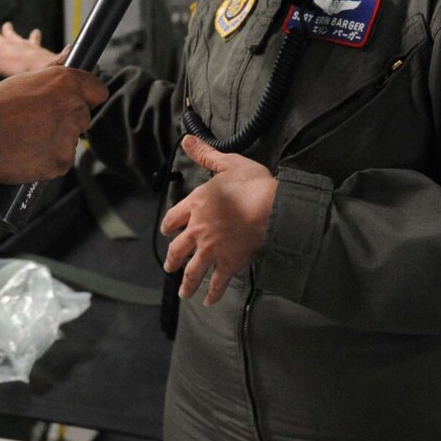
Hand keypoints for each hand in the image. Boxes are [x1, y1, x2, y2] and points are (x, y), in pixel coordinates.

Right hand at [0, 22, 64, 77]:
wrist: (47, 69)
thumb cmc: (21, 68)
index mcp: (7, 47)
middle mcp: (21, 46)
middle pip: (13, 36)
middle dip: (8, 32)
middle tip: (7, 25)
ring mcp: (35, 50)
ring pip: (31, 41)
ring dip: (31, 37)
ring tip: (35, 32)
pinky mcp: (47, 57)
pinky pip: (48, 51)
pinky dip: (51, 50)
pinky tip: (59, 49)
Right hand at [0, 65, 107, 182]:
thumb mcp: (24, 81)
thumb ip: (53, 74)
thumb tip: (69, 53)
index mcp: (66, 81)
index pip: (97, 91)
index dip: (84, 97)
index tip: (69, 104)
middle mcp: (74, 106)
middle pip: (81, 117)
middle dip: (64, 121)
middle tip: (36, 125)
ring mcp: (70, 135)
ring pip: (70, 139)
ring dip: (54, 141)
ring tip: (26, 140)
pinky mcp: (63, 161)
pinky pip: (61, 160)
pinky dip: (48, 160)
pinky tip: (28, 154)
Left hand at [160, 135, 276, 303]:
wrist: (272, 208)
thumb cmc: (252, 184)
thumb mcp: (228, 163)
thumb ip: (205, 154)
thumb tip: (185, 139)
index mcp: (196, 204)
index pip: (174, 218)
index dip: (170, 226)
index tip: (168, 232)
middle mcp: (198, 229)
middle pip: (178, 248)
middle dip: (172, 259)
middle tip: (169, 266)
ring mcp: (212, 249)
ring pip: (194, 269)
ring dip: (187, 282)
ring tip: (184, 292)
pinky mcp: (229, 263)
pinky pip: (217, 282)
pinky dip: (212, 293)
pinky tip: (209, 301)